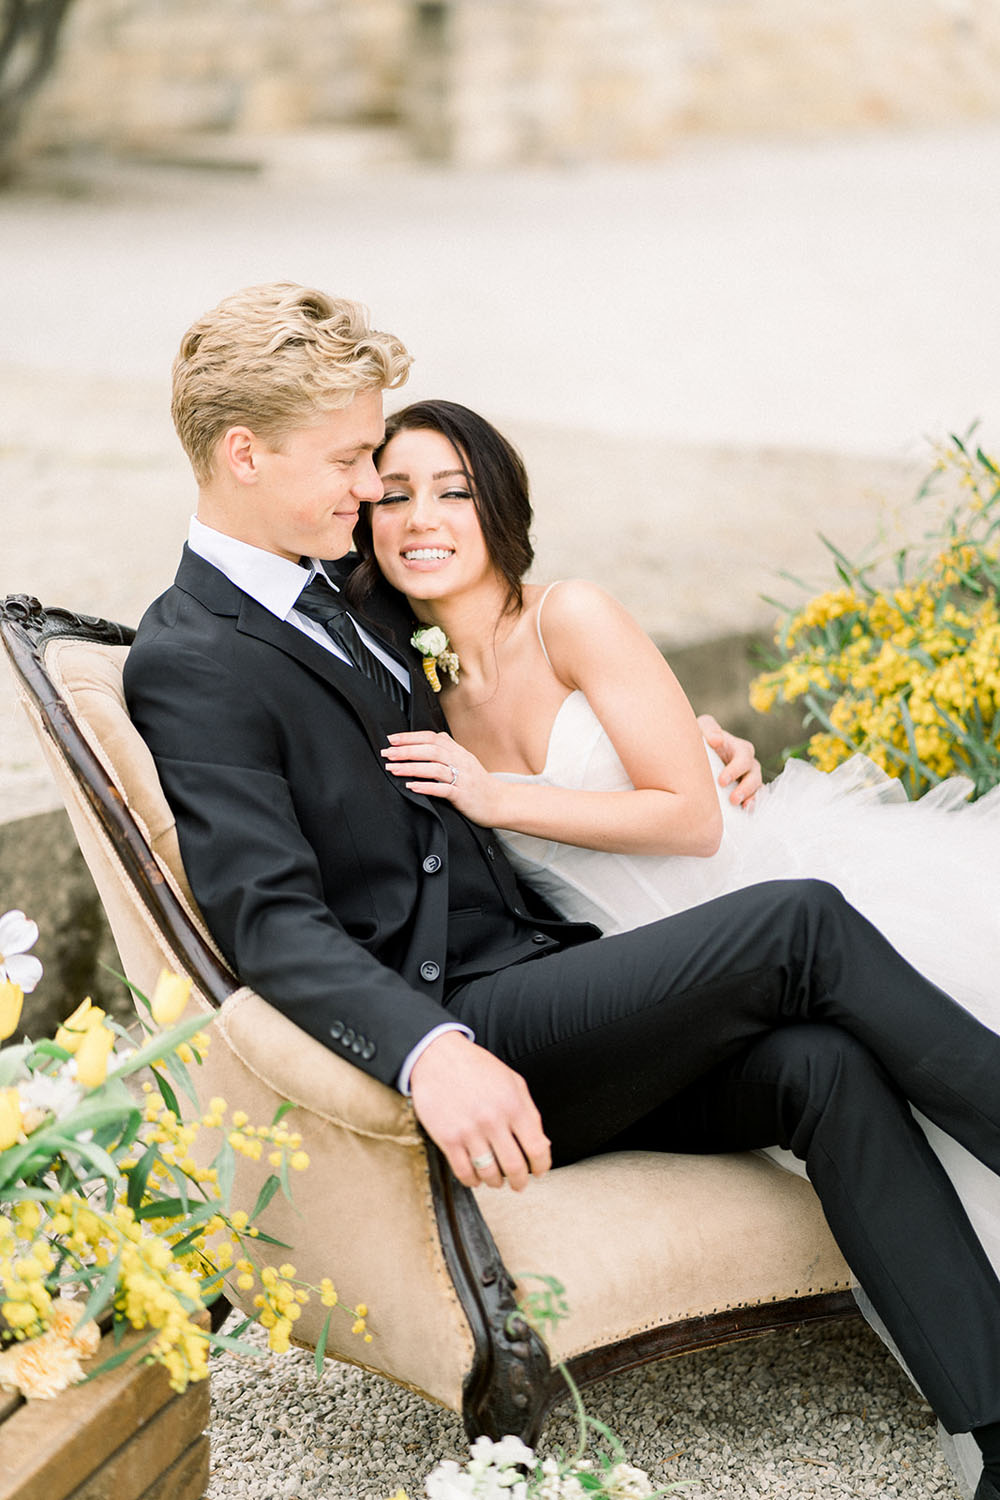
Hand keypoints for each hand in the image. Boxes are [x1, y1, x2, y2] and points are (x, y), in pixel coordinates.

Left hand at [381, 730, 501, 826]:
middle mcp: (460, 761)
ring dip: (412, 767)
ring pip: (435, 768)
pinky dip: (426, 787)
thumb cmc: (479, 784)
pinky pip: (443, 789)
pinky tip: (412, 786)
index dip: (411, 737)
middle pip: (431, 750)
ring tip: (393, 769)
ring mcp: (463, 778)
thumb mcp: (465, 762)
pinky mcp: (463, 795)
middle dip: (406, 750)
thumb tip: (432, 738)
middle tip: (387, 753)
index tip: (392, 739)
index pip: (432, 738)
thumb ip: (449, 750)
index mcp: (458, 752)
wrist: (500, 802)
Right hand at [409, 1031, 550, 1191]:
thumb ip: (529, 1112)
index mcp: (513, 1105)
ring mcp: (469, 1131)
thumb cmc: (476, 1067)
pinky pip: (464, 1172)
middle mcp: (493, 1120)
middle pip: (514, 1167)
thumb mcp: (512, 1081)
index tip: (539, 1171)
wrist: (437, 1057)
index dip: (541, 1166)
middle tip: (519, 1184)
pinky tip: (476, 1177)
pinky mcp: (448, 1138)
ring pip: (489, 1174)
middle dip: (520, 1181)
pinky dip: (473, 1181)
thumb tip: (541, 1144)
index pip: (536, 1148)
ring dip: (496, 1182)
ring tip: (496, 1179)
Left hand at [697, 714, 761, 809]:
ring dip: (750, 797)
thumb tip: (717, 740)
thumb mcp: (702, 728)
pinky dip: (752, 804)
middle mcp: (747, 763)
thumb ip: (709, 729)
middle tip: (732, 799)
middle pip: (754, 774)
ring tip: (741, 807)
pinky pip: (755, 798)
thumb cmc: (700, 739)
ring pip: (757, 787)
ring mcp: (748, 777)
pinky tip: (745, 812)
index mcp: (739, 748)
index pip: (744, 757)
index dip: (736, 769)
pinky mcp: (746, 790)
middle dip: (745, 787)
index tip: (722, 782)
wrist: (696, 756)